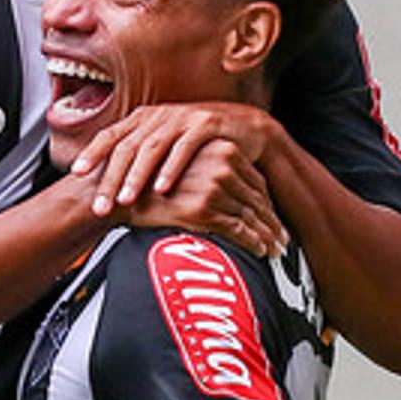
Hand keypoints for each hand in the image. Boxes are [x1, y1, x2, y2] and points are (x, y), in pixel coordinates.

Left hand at [74, 103, 284, 235]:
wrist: (244, 127)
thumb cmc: (198, 143)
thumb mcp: (163, 146)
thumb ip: (138, 159)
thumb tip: (106, 184)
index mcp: (142, 119)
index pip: (110, 135)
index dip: (92, 152)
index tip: (76, 173)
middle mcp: (158, 115)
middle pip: (126, 146)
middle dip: (111, 177)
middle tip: (100, 205)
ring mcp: (182, 118)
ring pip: (152, 148)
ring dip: (137, 176)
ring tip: (126, 199)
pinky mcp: (206, 124)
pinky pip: (185, 148)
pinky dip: (172, 169)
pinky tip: (163, 188)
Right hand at [120, 139, 284, 259]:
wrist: (118, 193)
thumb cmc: (147, 182)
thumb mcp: (184, 164)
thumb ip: (209, 168)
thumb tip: (230, 187)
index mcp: (220, 148)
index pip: (256, 179)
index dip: (268, 202)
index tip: (274, 217)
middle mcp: (221, 165)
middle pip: (258, 198)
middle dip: (272, 222)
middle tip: (282, 238)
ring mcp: (213, 187)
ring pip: (251, 215)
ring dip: (267, 236)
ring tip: (274, 250)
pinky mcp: (203, 210)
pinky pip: (238, 230)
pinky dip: (253, 243)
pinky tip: (260, 251)